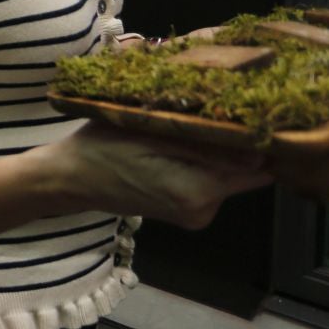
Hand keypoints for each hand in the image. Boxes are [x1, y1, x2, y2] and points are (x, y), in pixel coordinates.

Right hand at [30, 123, 271, 228]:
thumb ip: (204, 146)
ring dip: (214, 152)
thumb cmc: (101, 148)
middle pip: (243, 172)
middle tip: (211, 113)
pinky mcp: (186, 212)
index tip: (252, 115)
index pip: (257, 168)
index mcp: (197, 193)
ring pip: (226, 175)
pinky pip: (208, 183)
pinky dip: (199, 164)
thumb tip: (259, 152)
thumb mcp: (149, 134)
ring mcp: (195, 215)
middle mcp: (203, 211)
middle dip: (232, 144)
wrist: (70, 178)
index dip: (258, 140)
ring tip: (183, 129)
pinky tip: (175, 148)